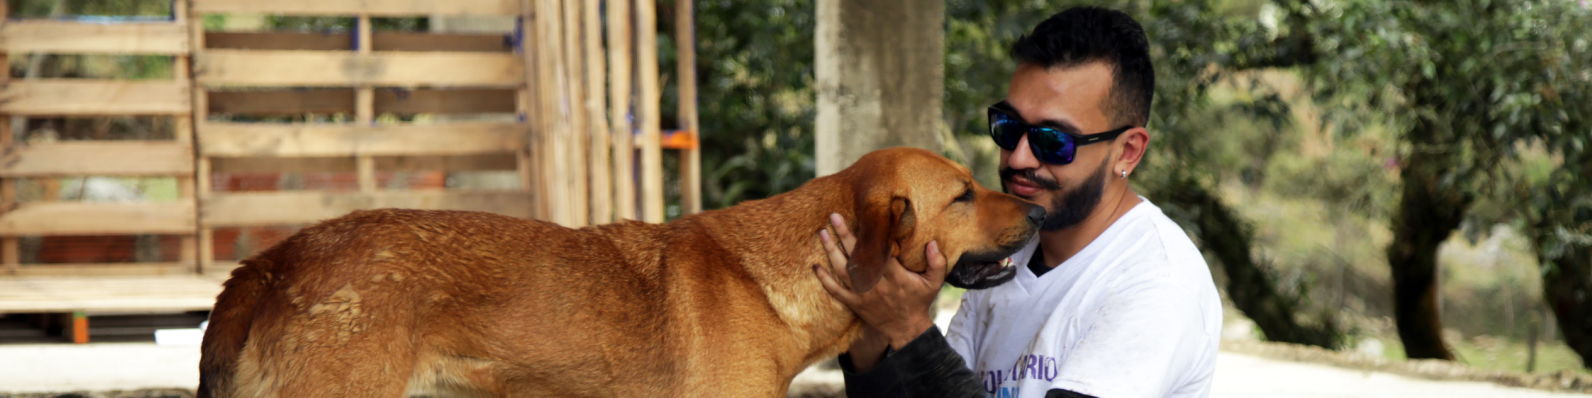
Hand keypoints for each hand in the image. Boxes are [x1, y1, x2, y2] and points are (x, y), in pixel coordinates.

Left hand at [812, 213, 946, 369]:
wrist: (906, 329)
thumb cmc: (919, 301)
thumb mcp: (934, 283)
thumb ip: (937, 262)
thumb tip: (933, 242)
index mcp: (895, 276)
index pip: (879, 252)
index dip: (869, 235)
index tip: (863, 217)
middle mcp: (876, 284)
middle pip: (856, 256)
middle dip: (844, 235)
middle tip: (834, 216)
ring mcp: (862, 294)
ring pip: (843, 270)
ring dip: (831, 251)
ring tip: (822, 233)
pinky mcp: (854, 303)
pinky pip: (835, 291)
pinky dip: (824, 279)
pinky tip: (816, 266)